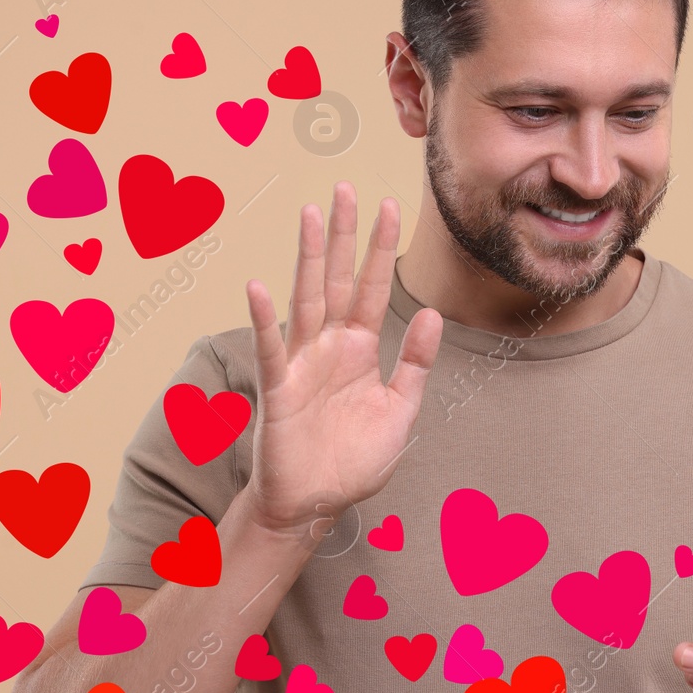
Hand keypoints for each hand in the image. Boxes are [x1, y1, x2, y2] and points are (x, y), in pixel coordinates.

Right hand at [238, 181, 442, 541]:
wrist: (315, 504)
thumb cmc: (353, 459)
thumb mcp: (400, 411)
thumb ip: (415, 364)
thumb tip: (432, 315)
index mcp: (359, 349)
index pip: (371, 287)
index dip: (378, 248)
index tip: (388, 206)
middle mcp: (329, 346)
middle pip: (336, 279)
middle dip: (342, 235)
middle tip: (346, 188)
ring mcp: (302, 364)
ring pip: (306, 300)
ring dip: (307, 257)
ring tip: (309, 214)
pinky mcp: (280, 390)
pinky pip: (273, 350)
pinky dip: (266, 320)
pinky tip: (260, 287)